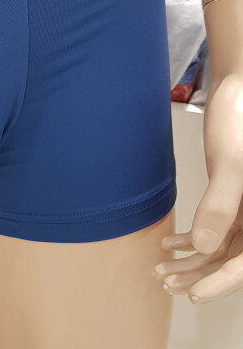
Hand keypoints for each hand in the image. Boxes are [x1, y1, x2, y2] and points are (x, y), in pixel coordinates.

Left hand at [154, 74, 242, 302]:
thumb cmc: (237, 127)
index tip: (193, 295)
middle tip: (166, 283)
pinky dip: (192, 239)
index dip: (220, 283)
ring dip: (191, 261)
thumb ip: (219, 207)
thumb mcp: (229, 167)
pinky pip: (215, 230)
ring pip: (220, 248)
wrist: (235, 101)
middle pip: (231, 260)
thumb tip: (202, 247)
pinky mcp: (231, 204)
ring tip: (161, 269)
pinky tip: (168, 242)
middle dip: (198, 275)